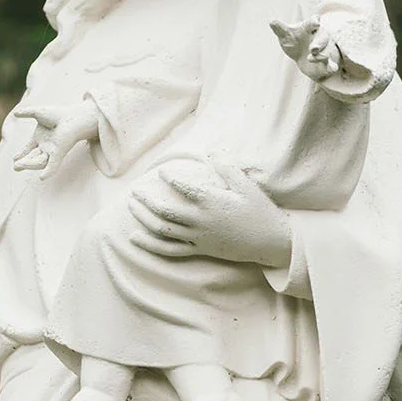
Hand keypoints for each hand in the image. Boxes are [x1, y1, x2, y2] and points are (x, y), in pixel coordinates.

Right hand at [12, 103, 100, 176]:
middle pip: (32, 157)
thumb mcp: (38, 112)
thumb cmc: (59, 114)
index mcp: (40, 137)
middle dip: (23, 163)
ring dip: (29, 164)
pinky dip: (48, 172)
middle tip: (15, 168)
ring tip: (18, 166)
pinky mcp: (59, 153)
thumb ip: (26, 113)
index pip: (28, 148)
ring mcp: (52, 151)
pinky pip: (53, 165)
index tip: (14, 159)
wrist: (72, 116)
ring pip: (39, 161)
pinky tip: (42, 178)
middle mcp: (46, 146)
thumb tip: (15, 113)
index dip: (21, 154)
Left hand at [126, 161, 291, 269]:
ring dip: (143, 217)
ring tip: (131, 205)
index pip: (183, 188)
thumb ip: (227, 168)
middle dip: (146, 199)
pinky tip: (134, 238)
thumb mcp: (247, 186)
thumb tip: (211, 150)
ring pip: (162, 229)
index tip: (161, 172)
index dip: (169, 179)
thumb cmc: (260, 211)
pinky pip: (169, 250)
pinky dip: (150, 245)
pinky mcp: (198, 250)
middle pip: (164, 210)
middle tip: (135, 189)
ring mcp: (197, 238)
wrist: (270, 243)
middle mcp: (200, 221)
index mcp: (212, 202)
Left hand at [270, 15, 342, 81]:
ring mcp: (324, 50)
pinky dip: (332, 66)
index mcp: (310, 28)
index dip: (314, 22)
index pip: (312, 23)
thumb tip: (271, 21)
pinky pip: (332, 65)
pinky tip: (332, 68)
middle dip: (319, 42)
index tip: (315, 22)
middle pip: (323, 38)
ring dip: (321, 56)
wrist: (302, 57)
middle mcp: (320, 38)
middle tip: (313, 48)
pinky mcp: (326, 64)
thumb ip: (280, 28)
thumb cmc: (294, 41)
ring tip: (310, 58)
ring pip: (326, 52)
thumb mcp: (286, 35)